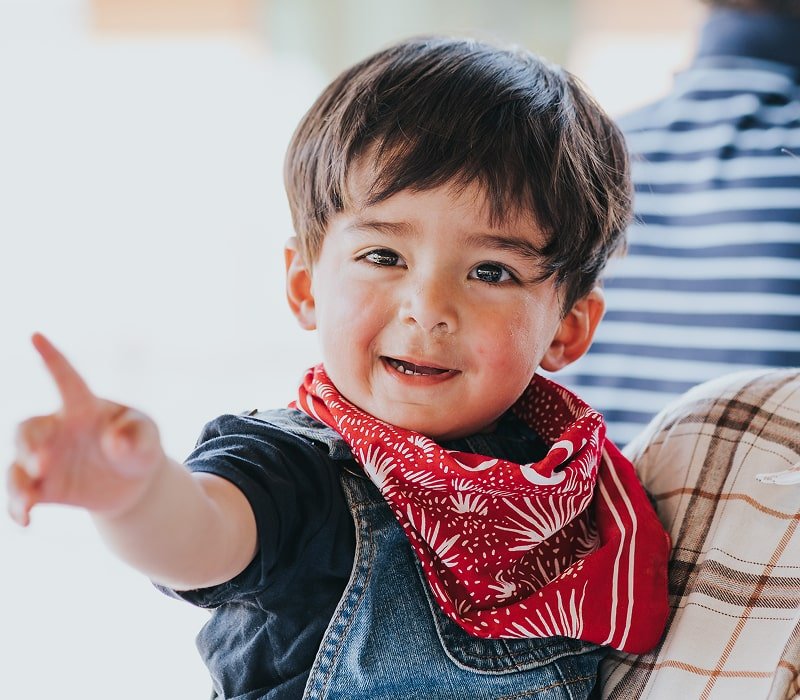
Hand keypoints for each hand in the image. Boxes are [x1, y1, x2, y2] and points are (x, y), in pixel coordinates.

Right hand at [8, 334, 165, 525]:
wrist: (133, 483)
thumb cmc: (138, 446)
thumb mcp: (147, 436)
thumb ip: (136, 435)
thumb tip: (114, 443)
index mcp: (84, 408)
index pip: (67, 380)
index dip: (52, 358)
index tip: (36, 335)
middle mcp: (57, 430)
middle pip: (27, 428)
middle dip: (27, 444)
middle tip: (42, 462)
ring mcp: (46, 459)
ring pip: (17, 464)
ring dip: (18, 480)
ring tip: (29, 498)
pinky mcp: (43, 487)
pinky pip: (22, 494)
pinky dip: (18, 507)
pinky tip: (25, 520)